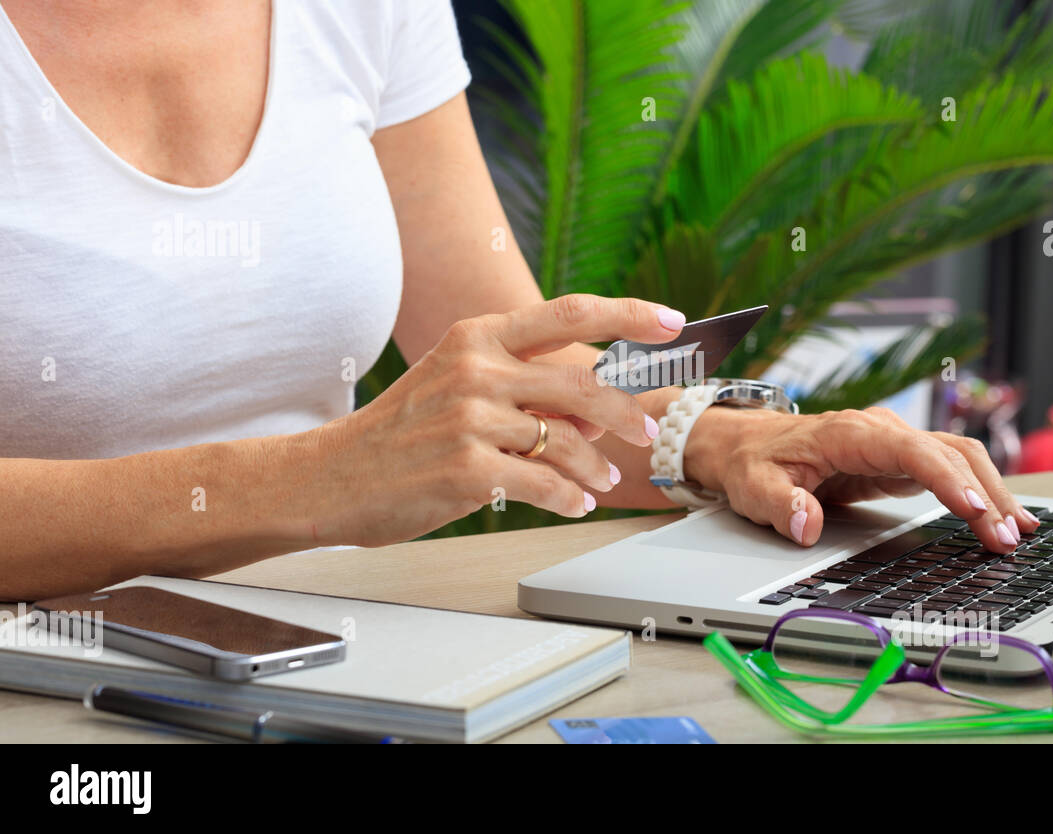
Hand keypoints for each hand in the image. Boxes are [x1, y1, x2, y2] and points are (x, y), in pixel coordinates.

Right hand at [311, 294, 682, 546]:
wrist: (333, 476)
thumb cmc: (404, 431)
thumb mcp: (459, 385)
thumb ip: (527, 387)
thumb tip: (598, 408)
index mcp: (479, 336)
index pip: (570, 312)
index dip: (631, 313)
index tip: (673, 321)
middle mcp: (477, 368)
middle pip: (583, 384)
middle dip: (629, 413)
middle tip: (647, 434)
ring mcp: (470, 419)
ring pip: (568, 441)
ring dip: (598, 467)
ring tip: (604, 481)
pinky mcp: (465, 469)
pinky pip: (545, 484)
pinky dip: (570, 498)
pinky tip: (574, 503)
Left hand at [683, 406, 1039, 553]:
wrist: (750, 443)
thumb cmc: (755, 462)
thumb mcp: (754, 485)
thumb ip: (780, 505)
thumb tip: (806, 525)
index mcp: (852, 433)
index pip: (913, 452)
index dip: (947, 481)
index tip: (974, 511)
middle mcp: (882, 431)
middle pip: (951, 453)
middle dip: (986, 494)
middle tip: (1008, 539)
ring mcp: (896, 443)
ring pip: (960, 458)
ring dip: (993, 492)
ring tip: (1020, 532)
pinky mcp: (901, 461)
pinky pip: (952, 469)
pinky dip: (981, 491)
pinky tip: (1002, 517)